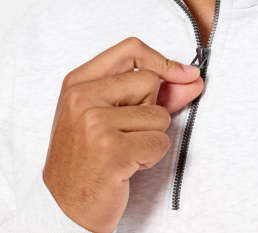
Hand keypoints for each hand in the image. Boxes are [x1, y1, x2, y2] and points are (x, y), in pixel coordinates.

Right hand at [42, 37, 202, 232]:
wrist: (65, 207)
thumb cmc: (88, 157)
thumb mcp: (109, 114)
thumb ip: (151, 92)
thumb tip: (192, 79)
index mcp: (77, 82)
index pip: (130, 49)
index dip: (161, 60)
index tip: (183, 74)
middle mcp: (82, 97)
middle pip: (150, 82)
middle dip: (151, 109)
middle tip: (125, 131)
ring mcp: (95, 123)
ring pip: (159, 115)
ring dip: (151, 137)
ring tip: (124, 150)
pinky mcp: (112, 149)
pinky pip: (160, 142)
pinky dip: (151, 156)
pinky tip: (127, 165)